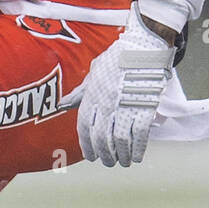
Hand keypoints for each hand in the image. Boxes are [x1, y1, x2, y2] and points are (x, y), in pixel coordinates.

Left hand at [77, 3, 175, 166]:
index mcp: (93, 94)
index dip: (86, 145)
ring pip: (120, 139)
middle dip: (104, 154)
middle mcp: (107, 103)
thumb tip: (63, 104)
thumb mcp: (94, 71)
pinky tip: (137, 157)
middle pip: (101, 137)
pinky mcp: (145, 106)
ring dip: (121, 155)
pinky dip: (138, 149)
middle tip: (108, 162)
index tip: (90, 156)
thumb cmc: (119, 56)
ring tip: (123, 162)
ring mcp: (126, 105)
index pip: (84, 126)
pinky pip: (140, 134)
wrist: (145, 44)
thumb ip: (80, 91)